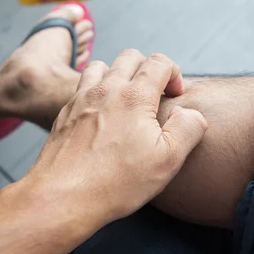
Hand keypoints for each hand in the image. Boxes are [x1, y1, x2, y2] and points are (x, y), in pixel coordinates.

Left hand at [24, 50, 207, 228]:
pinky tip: (102, 116)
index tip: (175, 97)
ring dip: (119, 76)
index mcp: (134, 96)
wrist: (63, 197)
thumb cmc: (117, 182)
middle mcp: (106, 89)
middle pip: (130, 56)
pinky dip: (96, 91)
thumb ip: (188, 129)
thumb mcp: (168, 160)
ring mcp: (81, 99)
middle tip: (154, 97)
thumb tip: (191, 113)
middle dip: (148, 69)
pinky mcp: (65, 113)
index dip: (174, 73)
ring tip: (126, 102)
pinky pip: (82, 87)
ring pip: (102, 66)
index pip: (159, 61)